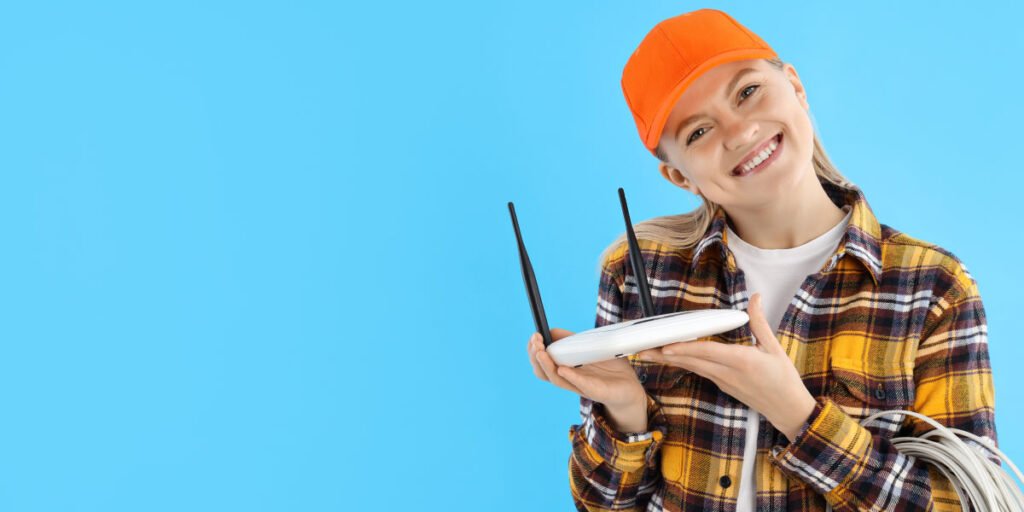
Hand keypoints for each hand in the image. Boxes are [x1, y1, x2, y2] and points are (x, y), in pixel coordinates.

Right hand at [527, 328, 646, 427]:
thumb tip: (552, 330)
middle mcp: (569, 379)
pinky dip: (570, 376)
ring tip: (541, 352)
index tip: (534, 336)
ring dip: (546, 366)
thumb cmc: (610, 368)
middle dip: (535, 356)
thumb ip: (572, 340)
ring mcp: (581, 386)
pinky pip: (581, 384)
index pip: (541, 362)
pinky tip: (562, 369)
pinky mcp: (596, 391)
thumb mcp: (590, 347)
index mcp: (565, 369)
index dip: (534, 350)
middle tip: (535, 342)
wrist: (631, 388)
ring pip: (557, 379)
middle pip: (543, 372)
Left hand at [635, 293, 816, 441]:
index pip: (707, 353)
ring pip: (692, 368)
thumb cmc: (784, 379)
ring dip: (669, 360)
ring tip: (648, 353)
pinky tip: (670, 358)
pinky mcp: (722, 385)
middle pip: (691, 362)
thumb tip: (755, 298)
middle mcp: (728, 373)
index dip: (684, 349)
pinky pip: (699, 372)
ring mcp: (723, 382)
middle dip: (665, 355)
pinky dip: (683, 364)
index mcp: (742, 362)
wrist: (788, 410)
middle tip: (642, 349)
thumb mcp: (775, 347)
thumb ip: (759, 322)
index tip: (665, 345)